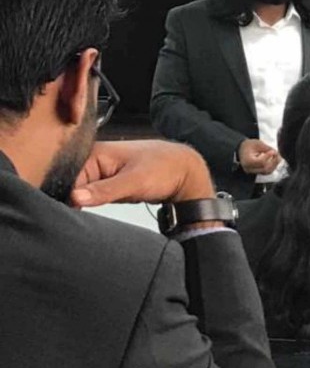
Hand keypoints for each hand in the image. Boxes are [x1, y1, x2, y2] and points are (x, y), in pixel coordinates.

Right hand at [70, 140, 215, 207]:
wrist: (185, 172)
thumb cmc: (164, 169)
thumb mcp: (135, 181)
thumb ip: (105, 190)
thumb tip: (75, 198)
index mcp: (96, 153)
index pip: (66, 179)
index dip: (67, 197)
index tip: (70, 212)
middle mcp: (94, 161)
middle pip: (70, 185)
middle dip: (74, 201)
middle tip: (83, 214)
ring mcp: (100, 172)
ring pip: (80, 192)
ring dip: (83, 203)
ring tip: (95, 209)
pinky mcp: (106, 183)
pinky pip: (91, 195)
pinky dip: (93, 203)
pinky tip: (97, 209)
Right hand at [238, 139, 280, 174]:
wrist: (242, 149)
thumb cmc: (249, 145)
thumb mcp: (257, 143)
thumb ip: (267, 148)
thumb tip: (276, 153)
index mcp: (247, 160)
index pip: (261, 162)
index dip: (269, 157)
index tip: (273, 151)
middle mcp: (249, 168)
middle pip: (265, 168)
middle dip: (274, 161)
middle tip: (277, 154)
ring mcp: (252, 172)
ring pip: (266, 172)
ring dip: (274, 165)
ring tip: (277, 157)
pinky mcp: (256, 172)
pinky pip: (266, 172)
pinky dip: (272, 167)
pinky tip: (274, 160)